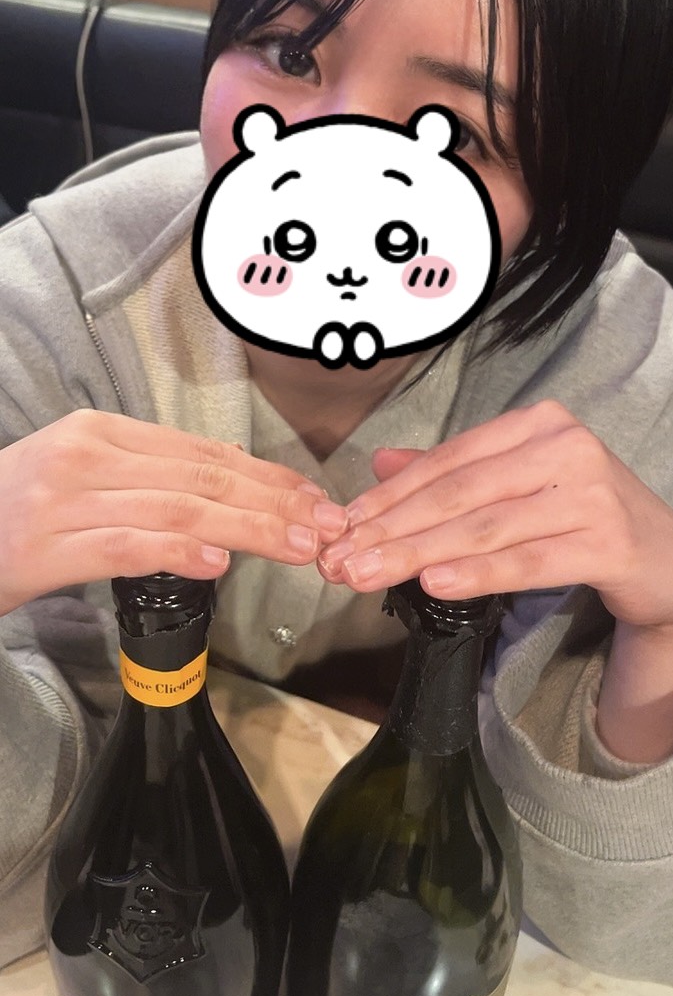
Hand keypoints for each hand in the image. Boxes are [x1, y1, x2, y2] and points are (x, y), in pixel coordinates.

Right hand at [0, 409, 347, 616]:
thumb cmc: (12, 512)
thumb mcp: (78, 475)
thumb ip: (146, 478)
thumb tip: (226, 490)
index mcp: (100, 431)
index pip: (201, 452)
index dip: (265, 476)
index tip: (312, 498)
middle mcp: (87, 455)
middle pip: (201, 478)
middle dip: (273, 502)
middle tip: (325, 524)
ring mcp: (66, 498)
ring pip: (178, 510)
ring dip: (248, 529)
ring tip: (297, 546)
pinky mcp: (48, 544)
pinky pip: (127, 546)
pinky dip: (179, 552)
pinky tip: (220, 563)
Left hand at [318, 399, 672, 630]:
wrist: (665, 559)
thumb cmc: (584, 517)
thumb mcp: (519, 485)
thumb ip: (454, 473)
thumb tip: (380, 462)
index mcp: (537, 425)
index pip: (448, 460)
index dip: (391, 495)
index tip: (344, 525)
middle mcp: (565, 447)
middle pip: (459, 493)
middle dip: (393, 530)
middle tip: (342, 560)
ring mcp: (590, 492)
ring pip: (486, 528)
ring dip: (419, 555)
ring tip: (370, 575)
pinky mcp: (608, 541)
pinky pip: (529, 560)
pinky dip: (479, 573)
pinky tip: (436, 584)